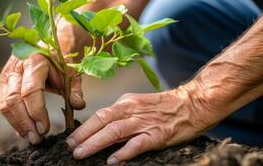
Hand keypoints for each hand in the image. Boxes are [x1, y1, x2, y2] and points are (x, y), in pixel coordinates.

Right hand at [0, 54, 84, 143]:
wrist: (49, 43)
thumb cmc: (61, 59)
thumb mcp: (71, 71)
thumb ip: (74, 89)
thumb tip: (78, 105)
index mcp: (34, 60)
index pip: (31, 90)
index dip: (36, 112)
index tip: (45, 128)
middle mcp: (16, 67)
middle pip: (13, 100)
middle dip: (24, 122)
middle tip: (37, 139)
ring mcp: (7, 74)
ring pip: (5, 104)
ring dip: (17, 124)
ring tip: (32, 138)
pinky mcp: (4, 82)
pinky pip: (4, 104)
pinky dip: (14, 119)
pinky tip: (25, 130)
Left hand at [66, 85, 218, 163]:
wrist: (192, 103)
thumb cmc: (164, 106)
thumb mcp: (139, 104)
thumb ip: (122, 115)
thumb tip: (103, 129)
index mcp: (126, 102)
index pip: (100, 114)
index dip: (84, 127)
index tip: (71, 139)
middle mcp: (132, 110)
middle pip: (103, 120)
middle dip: (84, 135)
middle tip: (70, 148)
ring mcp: (144, 122)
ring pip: (115, 131)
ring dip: (96, 142)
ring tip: (81, 153)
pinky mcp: (157, 134)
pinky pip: (137, 144)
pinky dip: (124, 152)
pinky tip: (112, 160)